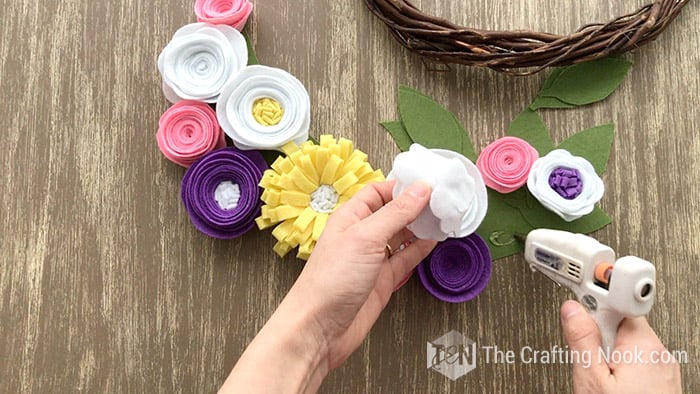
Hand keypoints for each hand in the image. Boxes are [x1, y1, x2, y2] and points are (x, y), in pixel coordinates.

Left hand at [221, 181, 435, 392]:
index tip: (428, 184)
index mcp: (350, 218)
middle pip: (393, 212)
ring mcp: (372, 259)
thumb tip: (420, 189)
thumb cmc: (330, 282)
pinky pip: (405, 259)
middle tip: (442, 200)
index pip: (378, 192)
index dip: (402, 186)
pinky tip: (434, 240)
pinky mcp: (382, 280)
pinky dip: (420, 249)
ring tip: (443, 217)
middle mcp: (361, 236)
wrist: (320, 329)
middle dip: (416, 205)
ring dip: (421, 227)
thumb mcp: (366, 237)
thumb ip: (396, 213)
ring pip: (402, 235)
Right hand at [561, 300, 681, 393]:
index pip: (614, 305)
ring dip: (611, 357)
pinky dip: (624, 372)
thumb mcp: (591, 382)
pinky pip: (639, 364)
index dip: (592, 310)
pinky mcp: (666, 383)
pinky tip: (615, 390)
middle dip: (600, 340)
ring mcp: (666, 370)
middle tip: (590, 365)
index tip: (577, 313)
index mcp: (642, 345)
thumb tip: (572, 309)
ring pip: (628, 347)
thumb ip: (581, 341)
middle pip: (620, 326)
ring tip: (602, 383)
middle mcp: (660, 353)